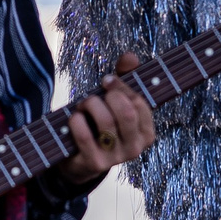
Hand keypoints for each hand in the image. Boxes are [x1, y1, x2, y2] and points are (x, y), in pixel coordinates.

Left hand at [57, 52, 156, 185]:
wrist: (81, 161)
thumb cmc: (101, 125)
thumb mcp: (116, 102)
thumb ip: (125, 77)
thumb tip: (130, 56)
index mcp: (146, 133)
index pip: (140, 103)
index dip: (122, 87)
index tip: (107, 80)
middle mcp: (135, 148)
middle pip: (126, 113)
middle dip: (107, 97)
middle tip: (94, 96)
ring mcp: (116, 159)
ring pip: (106, 122)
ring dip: (90, 105)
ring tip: (83, 105)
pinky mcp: (95, 163)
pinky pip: (85, 136)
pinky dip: (76, 121)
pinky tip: (74, 118)